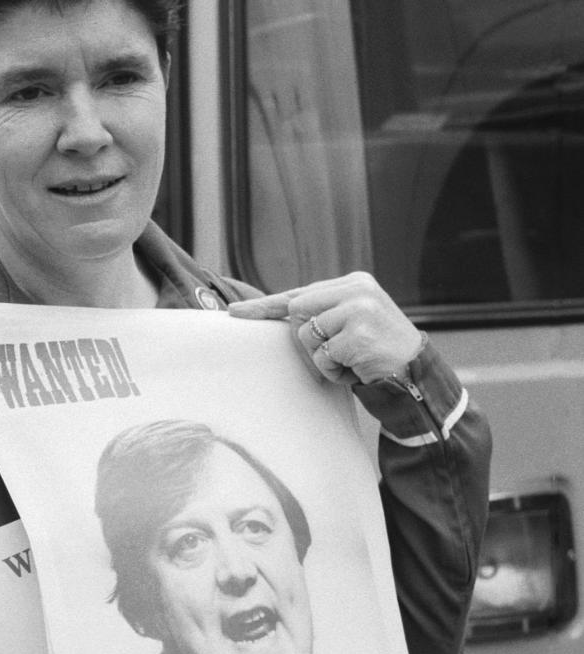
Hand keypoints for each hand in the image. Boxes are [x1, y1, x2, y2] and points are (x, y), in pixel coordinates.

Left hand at [226, 272, 421, 391]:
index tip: (235, 312)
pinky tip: (358, 368)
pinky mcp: (358, 334)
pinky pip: (322, 356)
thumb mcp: (353, 320)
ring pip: (306, 335)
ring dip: (322, 357)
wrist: (417, 372)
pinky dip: (334, 370)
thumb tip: (280, 312)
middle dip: (307, 338)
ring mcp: (359, 310)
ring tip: (352, 359)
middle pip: (296, 312)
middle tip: (337, 350)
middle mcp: (357, 290)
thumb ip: (324, 311)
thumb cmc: (378, 349)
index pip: (299, 293)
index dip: (265, 306)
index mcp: (354, 282)